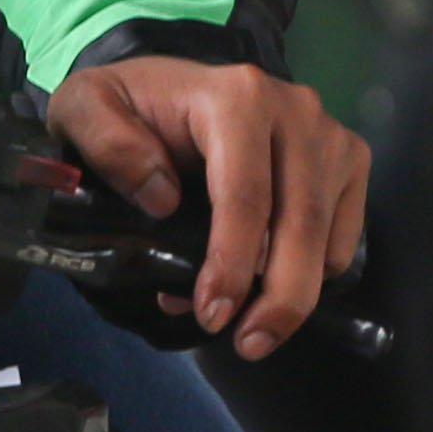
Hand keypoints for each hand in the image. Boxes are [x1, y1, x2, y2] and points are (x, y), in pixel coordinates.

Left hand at [48, 54, 367, 357]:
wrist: (170, 87)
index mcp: (236, 97)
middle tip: (247, 344)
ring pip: (327, 237)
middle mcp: (295, 109)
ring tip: (251, 329)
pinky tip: (264, 283)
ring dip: (294, 295)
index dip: (232, 262)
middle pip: (301, 221)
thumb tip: (161, 198)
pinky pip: (342, 237)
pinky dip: (312, 275)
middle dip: (279, 296)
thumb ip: (106, 141)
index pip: (246, 193)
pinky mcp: (347, 161)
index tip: (212, 314)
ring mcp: (328, 136)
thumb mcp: (85, 107)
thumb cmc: (130, 106)